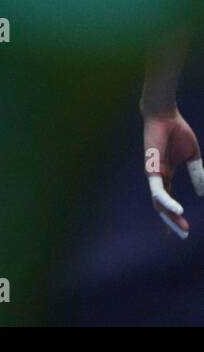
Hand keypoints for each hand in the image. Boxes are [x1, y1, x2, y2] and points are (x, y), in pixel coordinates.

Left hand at [144, 109, 203, 237]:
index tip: (182, 229)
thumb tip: (203, 192)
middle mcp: (158, 176)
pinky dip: (167, 201)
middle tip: (181, 236)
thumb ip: (198, 173)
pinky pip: (159, 189)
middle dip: (171, 222)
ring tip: (181, 229)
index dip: (174, 214)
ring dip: (169, 216)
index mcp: (166, 173)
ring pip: (158, 201)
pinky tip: (177, 210)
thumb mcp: (193, 156)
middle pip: (161, 205)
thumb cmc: (176, 131)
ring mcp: (153, 173)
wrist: (165, 115)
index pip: (167, 199)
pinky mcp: (152, 167)